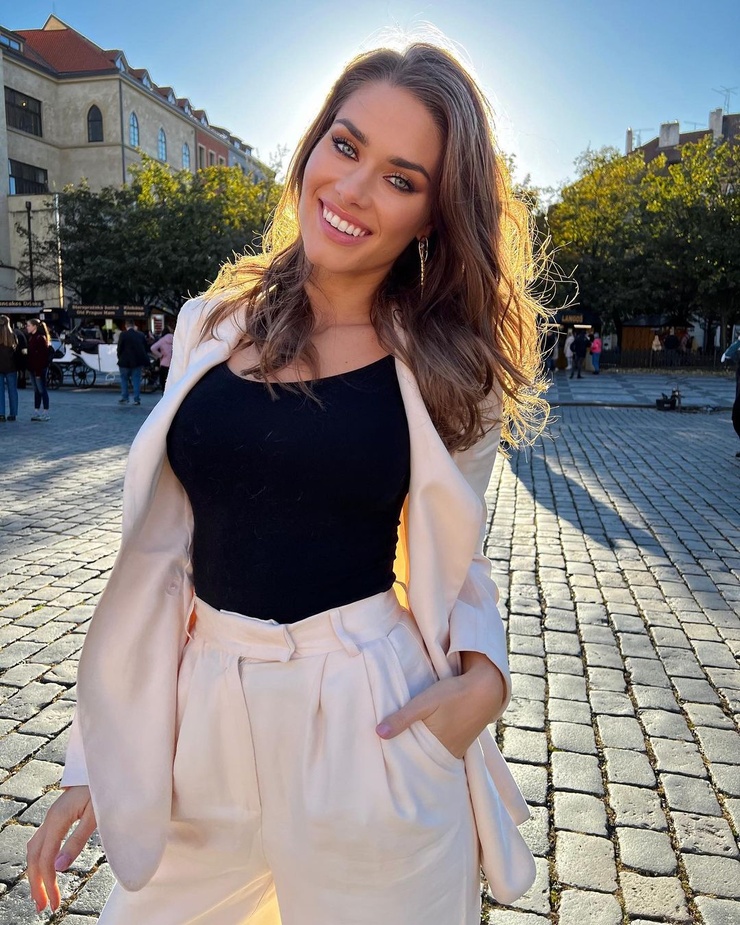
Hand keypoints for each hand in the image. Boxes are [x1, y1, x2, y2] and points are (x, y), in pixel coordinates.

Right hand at [26, 786, 96, 912]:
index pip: (45, 858)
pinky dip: (39, 859)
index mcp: (58, 818)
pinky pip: (41, 841)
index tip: (53, 903)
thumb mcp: (95, 816)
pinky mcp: (58, 816)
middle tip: (44, 907)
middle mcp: (50, 817)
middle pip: (34, 856)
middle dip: (37, 883)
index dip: (47, 883)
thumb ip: (77, 840)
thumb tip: (59, 867)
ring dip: (36, 873)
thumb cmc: (106, 789)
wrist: (108, 767)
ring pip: (34, 848)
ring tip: (42, 894)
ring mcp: (52, 816)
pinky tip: (46, 870)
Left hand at [376, 652, 505, 758]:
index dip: (397, 759)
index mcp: (437, 750)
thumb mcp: (425, 702)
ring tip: (398, 742)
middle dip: (405, 754)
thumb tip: (378, 733)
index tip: (380, 756)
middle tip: (384, 750)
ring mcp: (455, 749)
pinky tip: (421, 734)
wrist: (486, 687)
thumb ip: (402, 717)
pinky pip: (439, 747)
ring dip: (418, 747)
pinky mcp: (460, 741)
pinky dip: (429, 743)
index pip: (411, 762)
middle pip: (420, 758)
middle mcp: (447, 755)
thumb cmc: (454, 694)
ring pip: (429, 752)